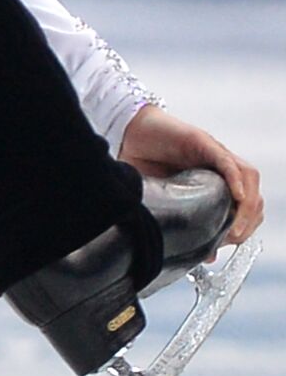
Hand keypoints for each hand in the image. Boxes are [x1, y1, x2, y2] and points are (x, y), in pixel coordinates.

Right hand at [119, 104, 263, 247]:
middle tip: (235, 238)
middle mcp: (215, 165)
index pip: (240, 202)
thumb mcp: (156, 196)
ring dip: (247, 204)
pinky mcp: (201, 141)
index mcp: (208, 179)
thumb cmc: (139, 161)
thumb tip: (167, 243)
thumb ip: (167, 216)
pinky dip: (235, 179)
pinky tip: (236, 195)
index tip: (229, 242)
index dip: (242, 222)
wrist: (125, 132)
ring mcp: (211, 152)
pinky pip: (225, 161)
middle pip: (250, 191)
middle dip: (248, 218)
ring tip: (238, 226)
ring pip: (246, 177)